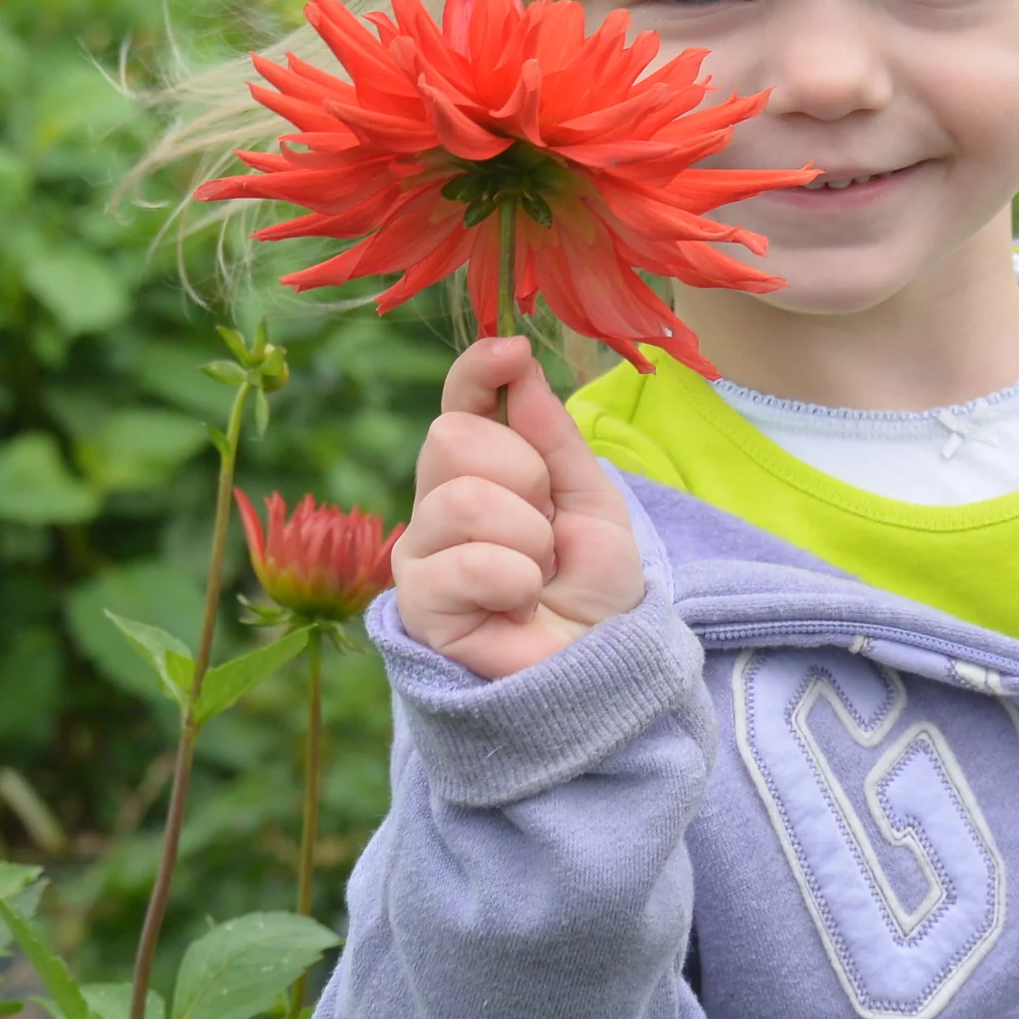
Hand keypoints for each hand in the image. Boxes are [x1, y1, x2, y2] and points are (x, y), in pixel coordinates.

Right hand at [395, 337, 646, 678]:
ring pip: (461, 499)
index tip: (511, 350)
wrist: (601, 668)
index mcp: (480, 472)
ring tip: (539, 576)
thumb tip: (519, 365)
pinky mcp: (418, 604)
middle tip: (548, 531)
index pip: (458, 403)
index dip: (475, 369)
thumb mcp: (592, 501)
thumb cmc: (594, 592)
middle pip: (451, 437)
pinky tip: (519, 606)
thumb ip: (553, 437)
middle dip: (524, 477)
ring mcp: (421, 553)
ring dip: (528, 539)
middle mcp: (438, 505)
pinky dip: (515, 580)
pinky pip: (465, 561)